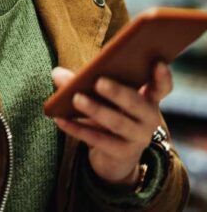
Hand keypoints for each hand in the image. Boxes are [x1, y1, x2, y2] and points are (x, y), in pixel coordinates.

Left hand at [51, 62, 172, 185]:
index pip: (161, 87)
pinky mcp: (123, 153)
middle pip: (135, 103)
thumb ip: (81, 82)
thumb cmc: (109, 113)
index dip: (162, 77)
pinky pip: (99, 140)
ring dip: (95, 109)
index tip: (157, 63)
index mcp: (147, 98)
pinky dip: (78, 129)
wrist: (114, 155)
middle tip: (98, 81)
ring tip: (76, 98)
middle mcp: (149, 118)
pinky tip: (60, 120)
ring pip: (117, 122)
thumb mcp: (100, 97)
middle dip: (117, 92)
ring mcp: (138, 137)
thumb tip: (57, 73)